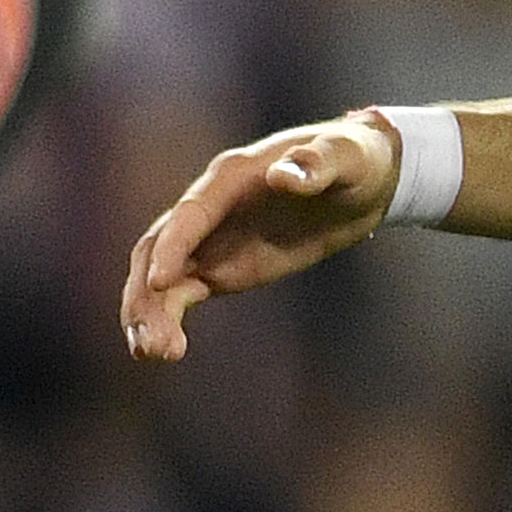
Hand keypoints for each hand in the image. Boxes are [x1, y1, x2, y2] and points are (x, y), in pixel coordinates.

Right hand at [123, 114, 401, 360]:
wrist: (362, 178)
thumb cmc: (354, 159)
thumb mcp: (346, 157)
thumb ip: (316, 164)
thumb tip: (285, 175)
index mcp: (232, 176)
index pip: (191, 213)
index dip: (172, 245)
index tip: (160, 282)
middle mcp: (210, 206)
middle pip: (159, 247)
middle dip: (148, 291)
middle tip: (155, 339)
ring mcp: (210, 239)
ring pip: (161, 276)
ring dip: (149, 312)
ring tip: (155, 354)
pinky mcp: (218, 267)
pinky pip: (179, 293)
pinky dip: (165, 318)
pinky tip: (164, 350)